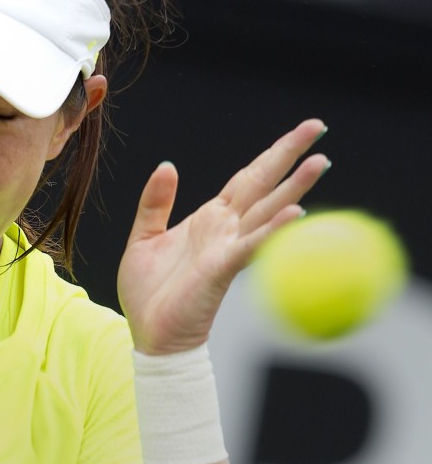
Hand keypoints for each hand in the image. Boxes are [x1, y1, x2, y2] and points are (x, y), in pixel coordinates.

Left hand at [118, 119, 329, 354]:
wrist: (150, 336)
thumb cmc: (149, 293)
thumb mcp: (144, 237)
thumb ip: (155, 202)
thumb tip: (167, 165)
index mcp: (209, 219)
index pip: (247, 178)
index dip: (271, 154)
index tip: (300, 132)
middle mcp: (225, 230)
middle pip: (263, 184)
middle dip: (290, 155)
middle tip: (318, 127)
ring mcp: (227, 248)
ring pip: (266, 210)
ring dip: (294, 186)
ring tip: (319, 163)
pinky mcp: (221, 269)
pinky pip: (250, 245)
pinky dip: (273, 228)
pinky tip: (294, 211)